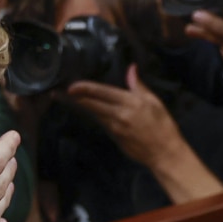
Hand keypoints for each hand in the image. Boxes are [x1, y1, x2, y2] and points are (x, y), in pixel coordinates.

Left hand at [67, 65, 184, 168]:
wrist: (165, 153)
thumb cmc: (163, 125)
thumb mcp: (154, 102)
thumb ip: (139, 86)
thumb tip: (131, 68)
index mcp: (130, 103)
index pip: (103, 93)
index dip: (86, 89)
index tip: (71, 86)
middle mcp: (119, 115)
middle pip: (92, 104)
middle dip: (74, 98)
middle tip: (58, 92)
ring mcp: (114, 128)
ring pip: (93, 113)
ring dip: (80, 106)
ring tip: (65, 98)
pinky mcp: (113, 136)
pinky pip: (100, 122)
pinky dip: (91, 115)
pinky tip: (84, 110)